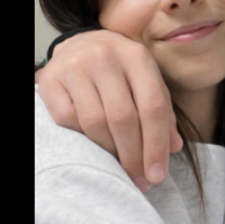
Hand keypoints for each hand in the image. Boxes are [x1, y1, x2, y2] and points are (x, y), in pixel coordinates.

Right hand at [36, 30, 182, 191]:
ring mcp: (76, 67)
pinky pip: (67, 120)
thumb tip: (173, 147)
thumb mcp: (147, 79)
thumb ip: (162, 110)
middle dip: (134, 156)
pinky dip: (82, 138)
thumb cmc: (121, 68)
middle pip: (124, 118)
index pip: (153, 106)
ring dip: (110, 152)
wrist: (80, 43)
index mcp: (137, 56)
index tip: (157, 174)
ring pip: (95, 122)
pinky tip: (93, 145)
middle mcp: (106, 57)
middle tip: (139, 180)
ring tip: (120, 167)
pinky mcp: (51, 80)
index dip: (156, 144)